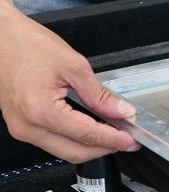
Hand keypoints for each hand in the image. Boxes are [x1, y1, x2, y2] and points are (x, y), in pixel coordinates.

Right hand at [0, 0, 140, 162]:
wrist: (0, 38)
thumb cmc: (27, 46)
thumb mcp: (74, 66)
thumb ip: (100, 94)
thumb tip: (121, 111)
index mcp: (41, 110)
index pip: (87, 135)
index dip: (114, 140)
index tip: (132, 140)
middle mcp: (28, 126)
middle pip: (76, 153)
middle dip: (106, 148)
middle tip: (127, 140)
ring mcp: (22, 129)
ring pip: (65, 151)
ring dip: (91, 147)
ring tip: (113, 135)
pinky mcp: (22, 127)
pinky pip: (53, 142)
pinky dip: (75, 140)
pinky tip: (91, 130)